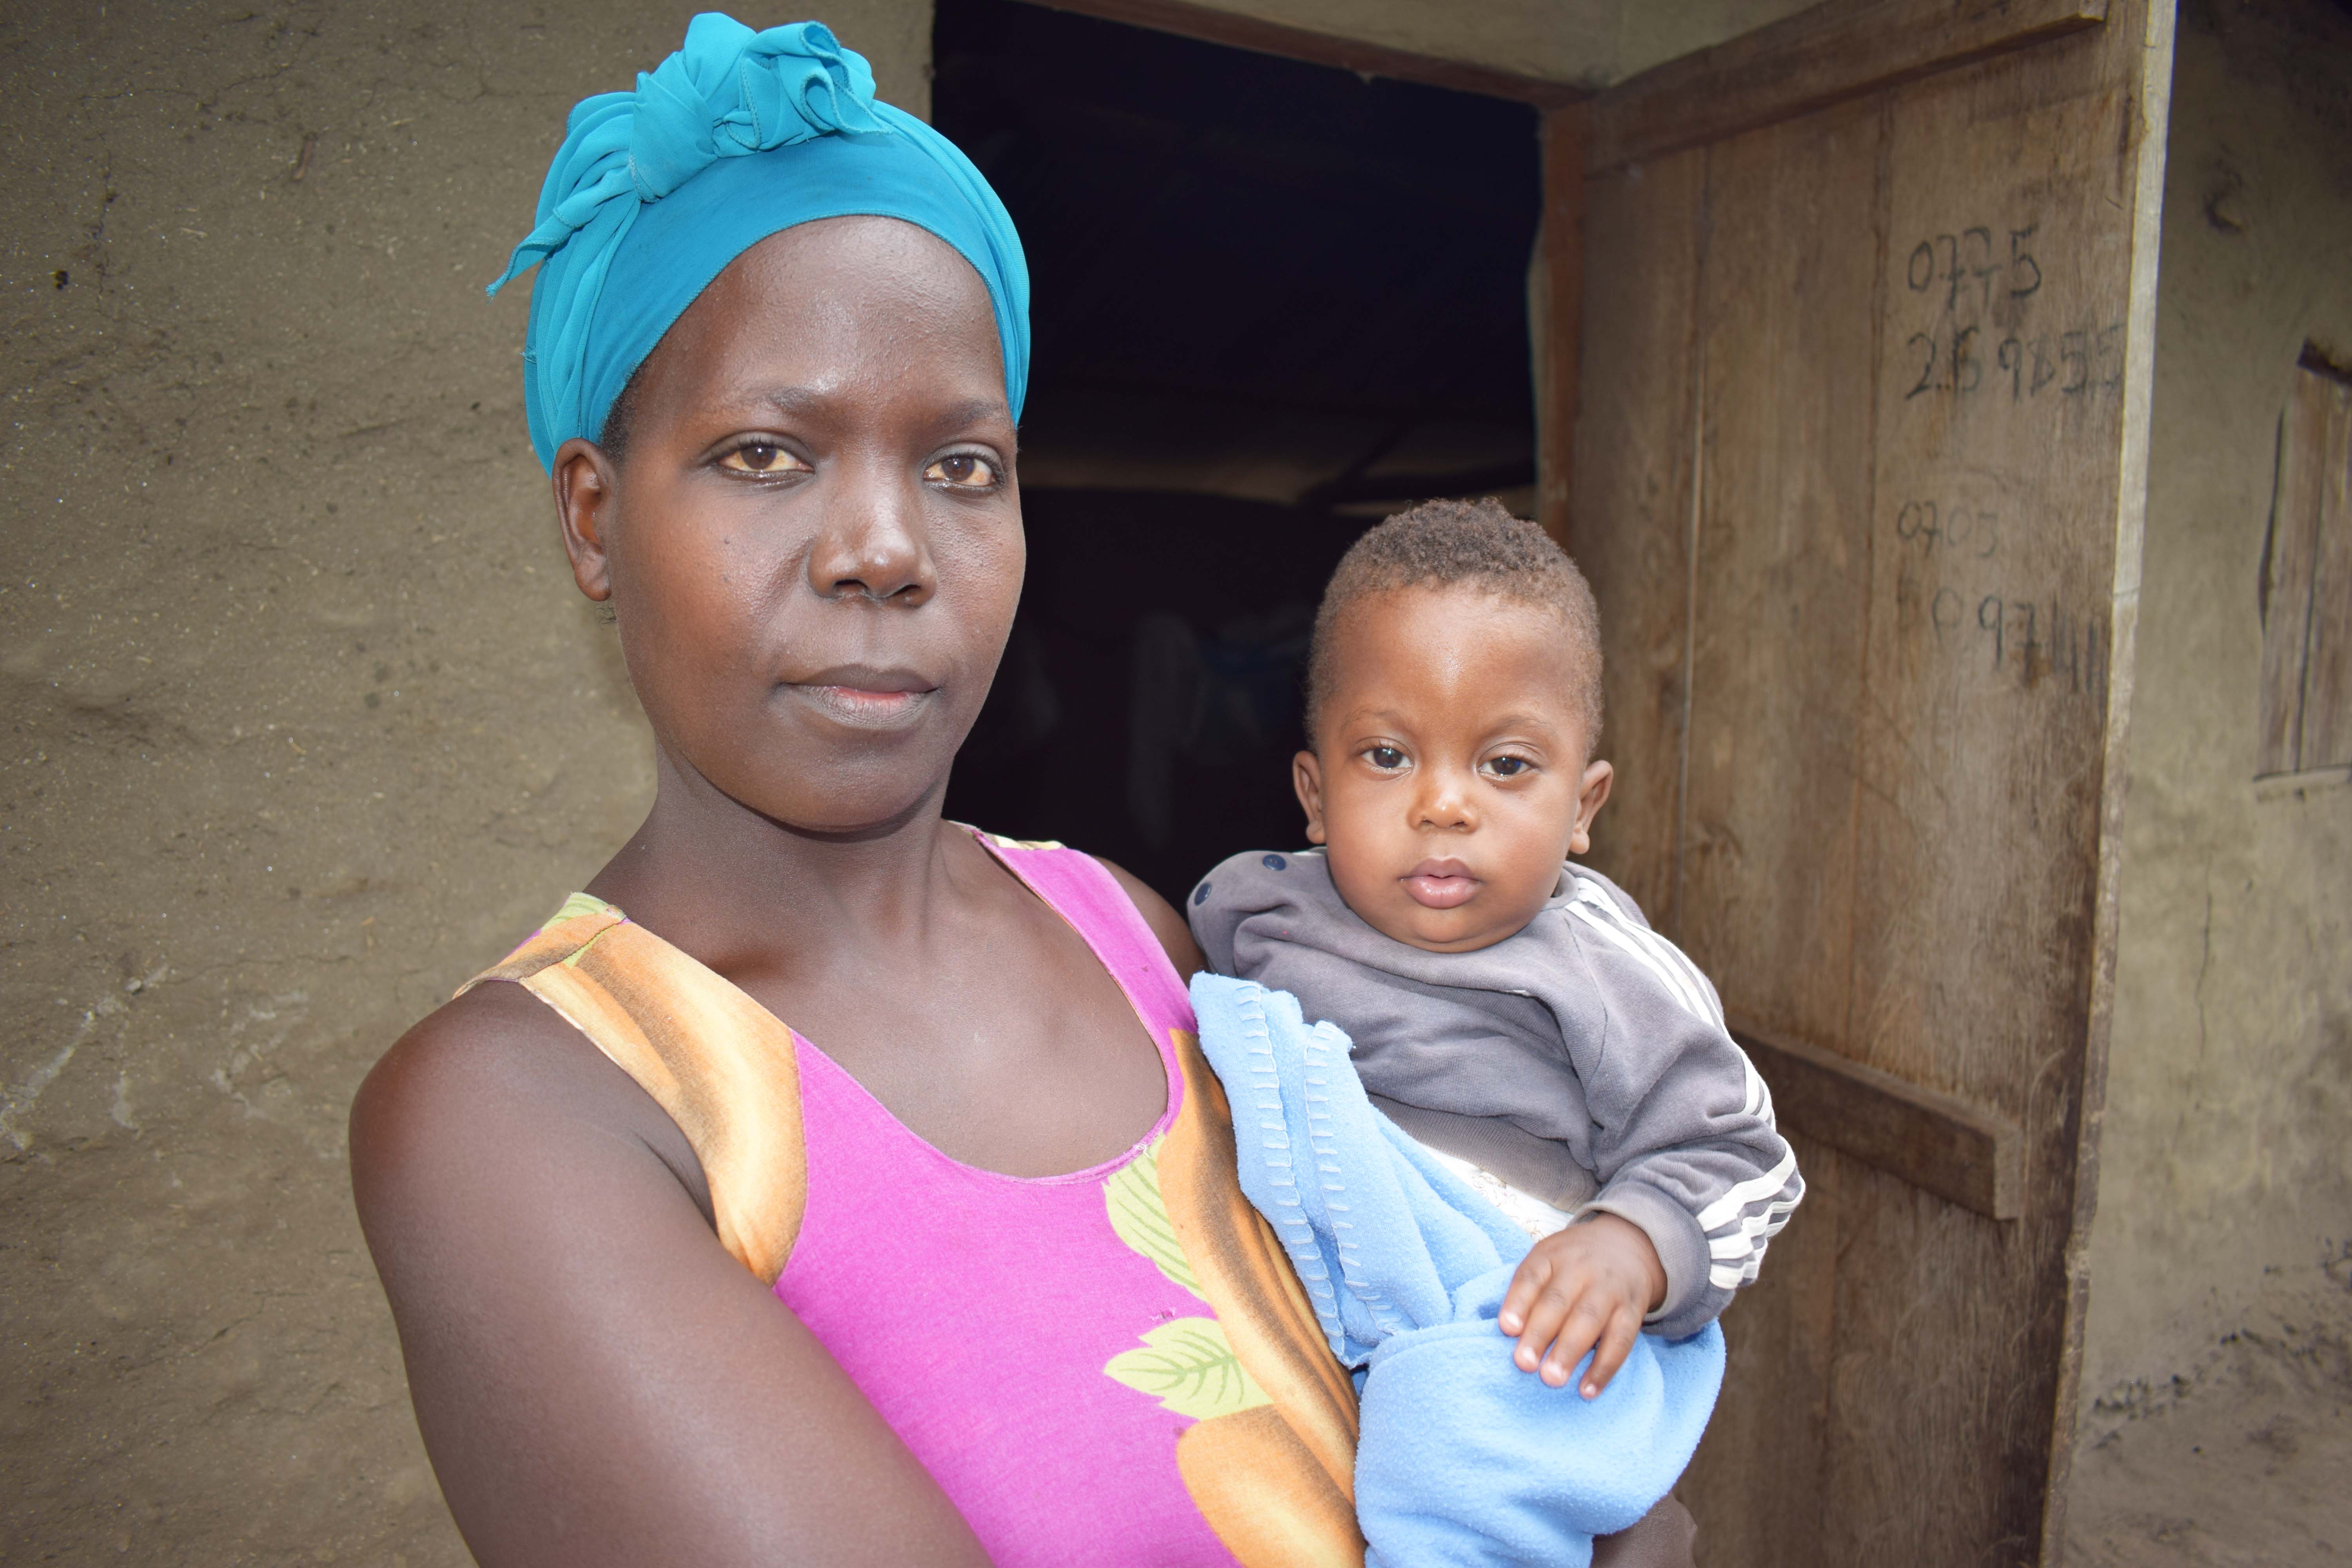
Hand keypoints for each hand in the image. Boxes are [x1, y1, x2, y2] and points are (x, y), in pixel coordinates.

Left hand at [1496, 1213, 1666, 1397]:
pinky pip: (1621, 1341)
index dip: (1518, 1302)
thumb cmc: (1571, 1263)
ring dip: (1569, 1352)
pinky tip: (1588, 1390)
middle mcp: (1581, 1268)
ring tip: (1552, 1379)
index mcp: (1552, 1255)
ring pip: (1589, 1320)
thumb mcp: (1547, 1260)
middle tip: (1524, 1364)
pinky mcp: (1632, 1310)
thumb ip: (1527, 1290)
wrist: (1626, 1245)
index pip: (1532, 1276)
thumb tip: (1509, 1331)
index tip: (1507, 1329)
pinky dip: (1604, 1368)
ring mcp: (1609, 1289)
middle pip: (1558, 1300)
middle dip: (1540, 1334)